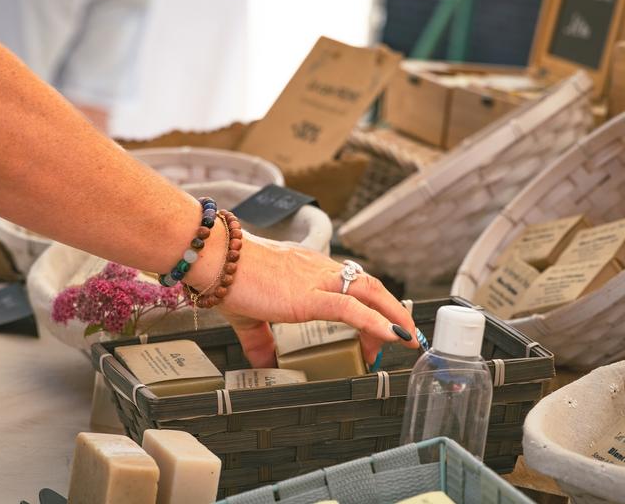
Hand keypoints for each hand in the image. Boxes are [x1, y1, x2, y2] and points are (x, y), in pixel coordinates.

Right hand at [214, 232, 418, 367]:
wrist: (215, 261)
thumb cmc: (227, 278)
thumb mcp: (249, 314)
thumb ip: (260, 339)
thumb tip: (264, 363)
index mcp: (306, 270)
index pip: (348, 283)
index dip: (368, 304)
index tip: (373, 329)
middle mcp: (317, 270)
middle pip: (368, 286)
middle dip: (391, 309)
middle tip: (403, 336)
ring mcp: (316, 281)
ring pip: (369, 292)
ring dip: (393, 315)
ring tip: (409, 337)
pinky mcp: (309, 297)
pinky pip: (352, 309)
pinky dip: (377, 322)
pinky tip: (393, 336)